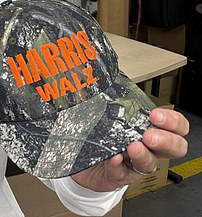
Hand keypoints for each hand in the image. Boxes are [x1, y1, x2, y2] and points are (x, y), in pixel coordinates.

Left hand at [71, 108, 188, 191]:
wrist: (86, 162)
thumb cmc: (103, 136)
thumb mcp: (114, 119)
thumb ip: (119, 107)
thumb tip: (113, 87)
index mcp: (152, 131)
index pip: (177, 127)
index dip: (173, 122)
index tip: (156, 115)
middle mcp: (149, 149)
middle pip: (174, 148)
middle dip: (165, 140)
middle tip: (149, 135)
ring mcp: (135, 164)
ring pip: (150, 163)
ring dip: (142, 154)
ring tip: (133, 147)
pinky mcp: (120, 175)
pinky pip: (122, 173)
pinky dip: (118, 165)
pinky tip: (114, 158)